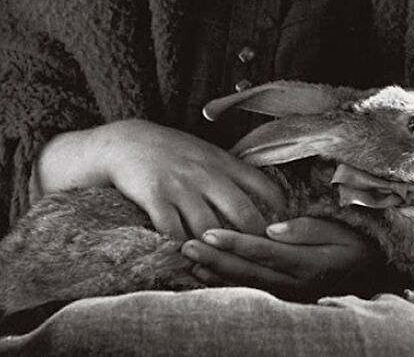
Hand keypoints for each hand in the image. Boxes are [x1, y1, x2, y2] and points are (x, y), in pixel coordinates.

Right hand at [36, 120, 286, 240]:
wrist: (128, 142)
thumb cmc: (173, 152)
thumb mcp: (208, 153)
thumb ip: (233, 173)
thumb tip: (267, 197)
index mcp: (223, 162)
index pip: (263, 186)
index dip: (279, 212)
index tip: (285, 232)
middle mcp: (206, 174)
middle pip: (242, 213)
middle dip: (255, 241)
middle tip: (261, 261)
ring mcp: (181, 186)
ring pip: (209, 229)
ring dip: (218, 252)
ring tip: (227, 271)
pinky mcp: (155, 197)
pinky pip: (172, 231)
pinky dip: (181, 250)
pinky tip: (188, 263)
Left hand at [181, 216, 378, 299]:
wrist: (373, 275)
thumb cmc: (354, 245)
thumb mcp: (337, 232)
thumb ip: (306, 230)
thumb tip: (272, 229)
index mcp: (305, 264)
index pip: (262, 251)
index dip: (233, 242)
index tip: (208, 232)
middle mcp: (293, 285)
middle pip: (247, 272)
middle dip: (214, 258)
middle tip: (185, 245)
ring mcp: (289, 297)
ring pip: (245, 286)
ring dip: (215, 274)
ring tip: (190, 261)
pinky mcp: (286, 300)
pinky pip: (251, 294)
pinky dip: (226, 285)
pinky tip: (208, 276)